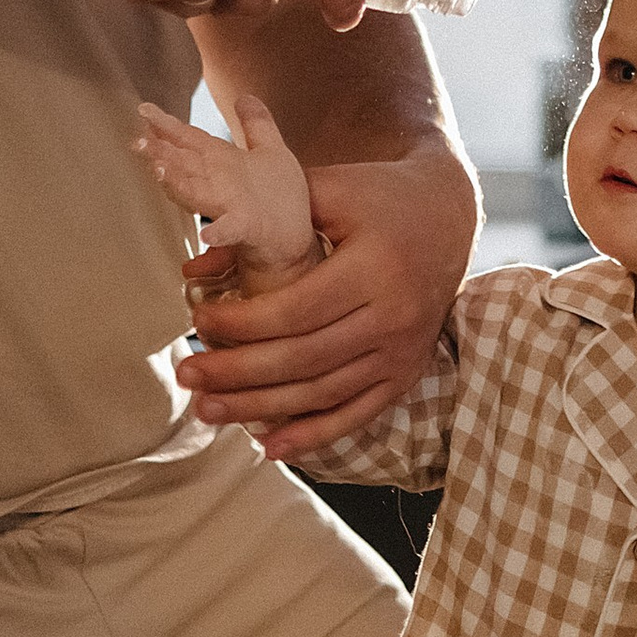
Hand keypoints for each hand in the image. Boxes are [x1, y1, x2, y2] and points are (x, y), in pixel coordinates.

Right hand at [133, 94, 318, 288]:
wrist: (295, 242)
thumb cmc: (280, 199)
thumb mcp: (272, 151)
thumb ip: (257, 124)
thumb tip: (243, 95)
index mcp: (224, 162)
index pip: (191, 139)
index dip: (168, 125)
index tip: (144, 110)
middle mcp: (219, 183)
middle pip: (185, 164)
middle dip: (160, 152)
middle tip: (136, 142)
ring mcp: (230, 206)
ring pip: (196, 191)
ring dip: (177, 182)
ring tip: (158, 170)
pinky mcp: (248, 228)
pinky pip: (231, 229)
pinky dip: (218, 232)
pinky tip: (207, 234)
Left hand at [178, 139, 477, 458]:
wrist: (449, 218)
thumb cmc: (380, 197)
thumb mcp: (328, 190)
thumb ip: (265, 221)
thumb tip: (196, 265)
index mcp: (375, 267)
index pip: (296, 310)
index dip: (243, 323)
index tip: (199, 320)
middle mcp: (393, 316)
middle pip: (304, 359)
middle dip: (238, 373)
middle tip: (187, 375)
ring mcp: (402, 352)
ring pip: (323, 393)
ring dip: (262, 409)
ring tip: (208, 410)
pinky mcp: (406, 373)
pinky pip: (357, 414)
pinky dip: (314, 435)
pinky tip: (270, 446)